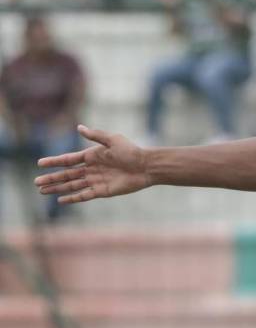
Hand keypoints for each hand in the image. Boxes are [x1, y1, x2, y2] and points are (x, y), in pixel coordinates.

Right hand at [35, 125, 151, 203]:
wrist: (147, 167)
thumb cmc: (132, 151)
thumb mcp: (113, 140)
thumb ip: (95, 136)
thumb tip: (79, 127)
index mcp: (92, 156)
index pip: (69, 160)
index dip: (54, 161)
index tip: (40, 163)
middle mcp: (92, 169)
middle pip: (67, 175)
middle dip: (52, 178)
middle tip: (36, 182)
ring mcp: (96, 180)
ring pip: (72, 185)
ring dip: (58, 188)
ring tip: (42, 191)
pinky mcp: (103, 191)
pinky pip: (84, 195)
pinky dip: (73, 198)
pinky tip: (61, 200)